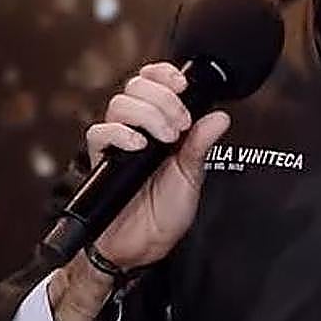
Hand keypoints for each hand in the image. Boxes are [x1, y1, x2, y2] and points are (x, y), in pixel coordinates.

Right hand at [81, 61, 230, 269]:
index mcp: (160, 126)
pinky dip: (120, 133)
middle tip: (181, 123)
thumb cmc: (165, 212)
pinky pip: (98, 133)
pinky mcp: (101, 160)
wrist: (143, 246)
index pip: (153, 82)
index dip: (165, 74)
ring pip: (119, 103)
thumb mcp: (192, 175)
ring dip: (148, 114)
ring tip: (166, 138)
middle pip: (135, 86)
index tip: (182, 85)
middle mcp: (136, 129)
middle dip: (163, 98)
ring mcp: (117, 143)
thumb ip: (202, 144)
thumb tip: (221, 117)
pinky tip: (139, 145)